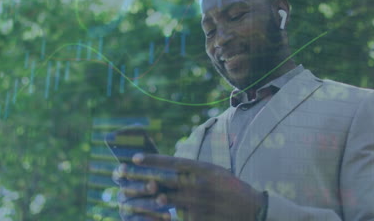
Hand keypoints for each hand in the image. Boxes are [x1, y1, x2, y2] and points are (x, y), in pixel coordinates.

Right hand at [113, 164, 174, 220]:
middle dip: (141, 187)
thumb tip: (147, 144)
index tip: (125, 167)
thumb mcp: (160, 169)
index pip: (118, 174)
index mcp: (126, 179)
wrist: (172, 199)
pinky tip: (166, 216)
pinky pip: (138, 220)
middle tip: (154, 185)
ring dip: (150, 203)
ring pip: (134, 206)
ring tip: (164, 200)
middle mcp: (123, 193)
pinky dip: (151, 218)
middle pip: (128, 189)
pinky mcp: (131, 220)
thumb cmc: (163, 179)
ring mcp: (126, 208)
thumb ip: (153, 160)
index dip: (120, 171)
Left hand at [115, 154, 265, 220]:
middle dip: (140, 177)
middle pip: (163, 179)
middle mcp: (198, 184)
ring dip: (144, 197)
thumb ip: (193, 169)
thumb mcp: (214, 171)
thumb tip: (169, 168)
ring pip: (164, 199)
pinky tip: (146, 214)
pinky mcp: (198, 219)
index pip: (172, 162)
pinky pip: (174, 217)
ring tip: (125, 196)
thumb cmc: (231, 187)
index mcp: (203, 168)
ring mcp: (197, 203)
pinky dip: (159, 215)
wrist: (252, 209)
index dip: (152, 159)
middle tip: (121, 175)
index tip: (134, 158)